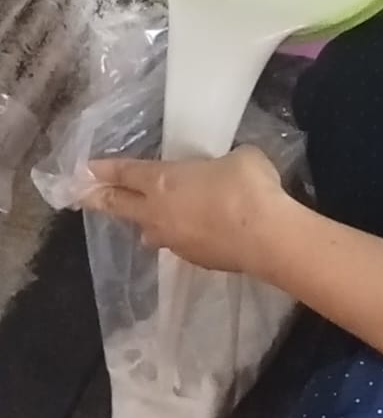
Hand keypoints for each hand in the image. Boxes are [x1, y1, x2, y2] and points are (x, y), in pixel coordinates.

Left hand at [81, 147, 288, 277]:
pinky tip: (198, 231)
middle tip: (82, 197)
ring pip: (149, 231)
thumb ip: (221, 163)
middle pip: (120, 205)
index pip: (125, 173)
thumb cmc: (247, 186)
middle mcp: (159, 213)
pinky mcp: (194, 259)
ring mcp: (175, 240)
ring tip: (148, 219)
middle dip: (99, 199)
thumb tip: (225, 171)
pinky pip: (179, 244)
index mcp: (163, 181)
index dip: (104, 169)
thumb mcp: (238, 158)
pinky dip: (183, 236)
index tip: (84, 169)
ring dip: (144, 223)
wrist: (265, 236)